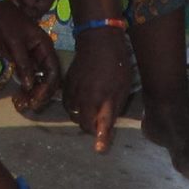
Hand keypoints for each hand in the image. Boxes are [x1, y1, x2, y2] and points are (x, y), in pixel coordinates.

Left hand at [0, 0, 60, 114]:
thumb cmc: (6, 23)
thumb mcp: (15, 43)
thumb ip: (23, 64)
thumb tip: (30, 85)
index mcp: (45, 48)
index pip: (53, 72)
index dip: (48, 87)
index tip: (37, 98)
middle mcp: (42, 55)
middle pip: (48, 79)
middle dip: (41, 93)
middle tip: (31, 106)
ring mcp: (33, 59)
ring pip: (38, 80)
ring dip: (33, 93)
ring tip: (24, 104)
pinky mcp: (22, 62)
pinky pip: (27, 78)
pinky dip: (25, 88)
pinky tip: (19, 97)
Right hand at [62, 29, 133, 153]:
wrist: (97, 39)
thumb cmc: (116, 64)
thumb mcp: (121, 88)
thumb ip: (112, 109)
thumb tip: (105, 128)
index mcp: (94, 99)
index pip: (92, 127)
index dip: (98, 139)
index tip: (100, 149)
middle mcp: (79, 97)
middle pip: (81, 123)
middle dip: (91, 126)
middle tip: (102, 123)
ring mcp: (71, 89)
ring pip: (73, 113)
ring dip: (82, 116)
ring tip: (93, 112)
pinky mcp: (67, 82)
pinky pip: (68, 102)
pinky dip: (75, 106)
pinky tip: (83, 102)